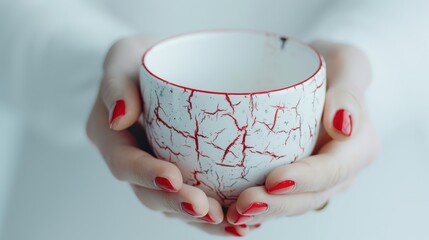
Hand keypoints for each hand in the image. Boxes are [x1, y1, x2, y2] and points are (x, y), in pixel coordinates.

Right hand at [86, 37, 234, 231]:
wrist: (156, 68)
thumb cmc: (138, 60)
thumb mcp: (122, 59)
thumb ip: (116, 85)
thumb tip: (120, 117)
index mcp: (111, 137)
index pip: (124, 162)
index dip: (146, 174)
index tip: (173, 178)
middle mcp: (132, 161)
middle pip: (150, 193)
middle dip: (179, 205)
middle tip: (209, 211)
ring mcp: (156, 170)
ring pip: (174, 204)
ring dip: (201, 219)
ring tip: (233, 223)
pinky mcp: (180, 172)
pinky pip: (195, 198)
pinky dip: (217, 212)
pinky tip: (241, 221)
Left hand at [225, 41, 378, 231]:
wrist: (322, 78)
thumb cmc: (334, 68)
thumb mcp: (349, 65)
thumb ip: (349, 93)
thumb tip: (343, 125)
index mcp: (357, 148)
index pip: (332, 170)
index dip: (304, 179)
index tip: (273, 179)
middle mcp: (338, 171)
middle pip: (309, 197)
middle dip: (276, 205)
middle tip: (242, 206)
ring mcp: (315, 179)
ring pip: (290, 204)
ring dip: (262, 214)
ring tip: (231, 215)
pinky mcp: (293, 178)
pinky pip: (277, 199)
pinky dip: (256, 211)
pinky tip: (229, 214)